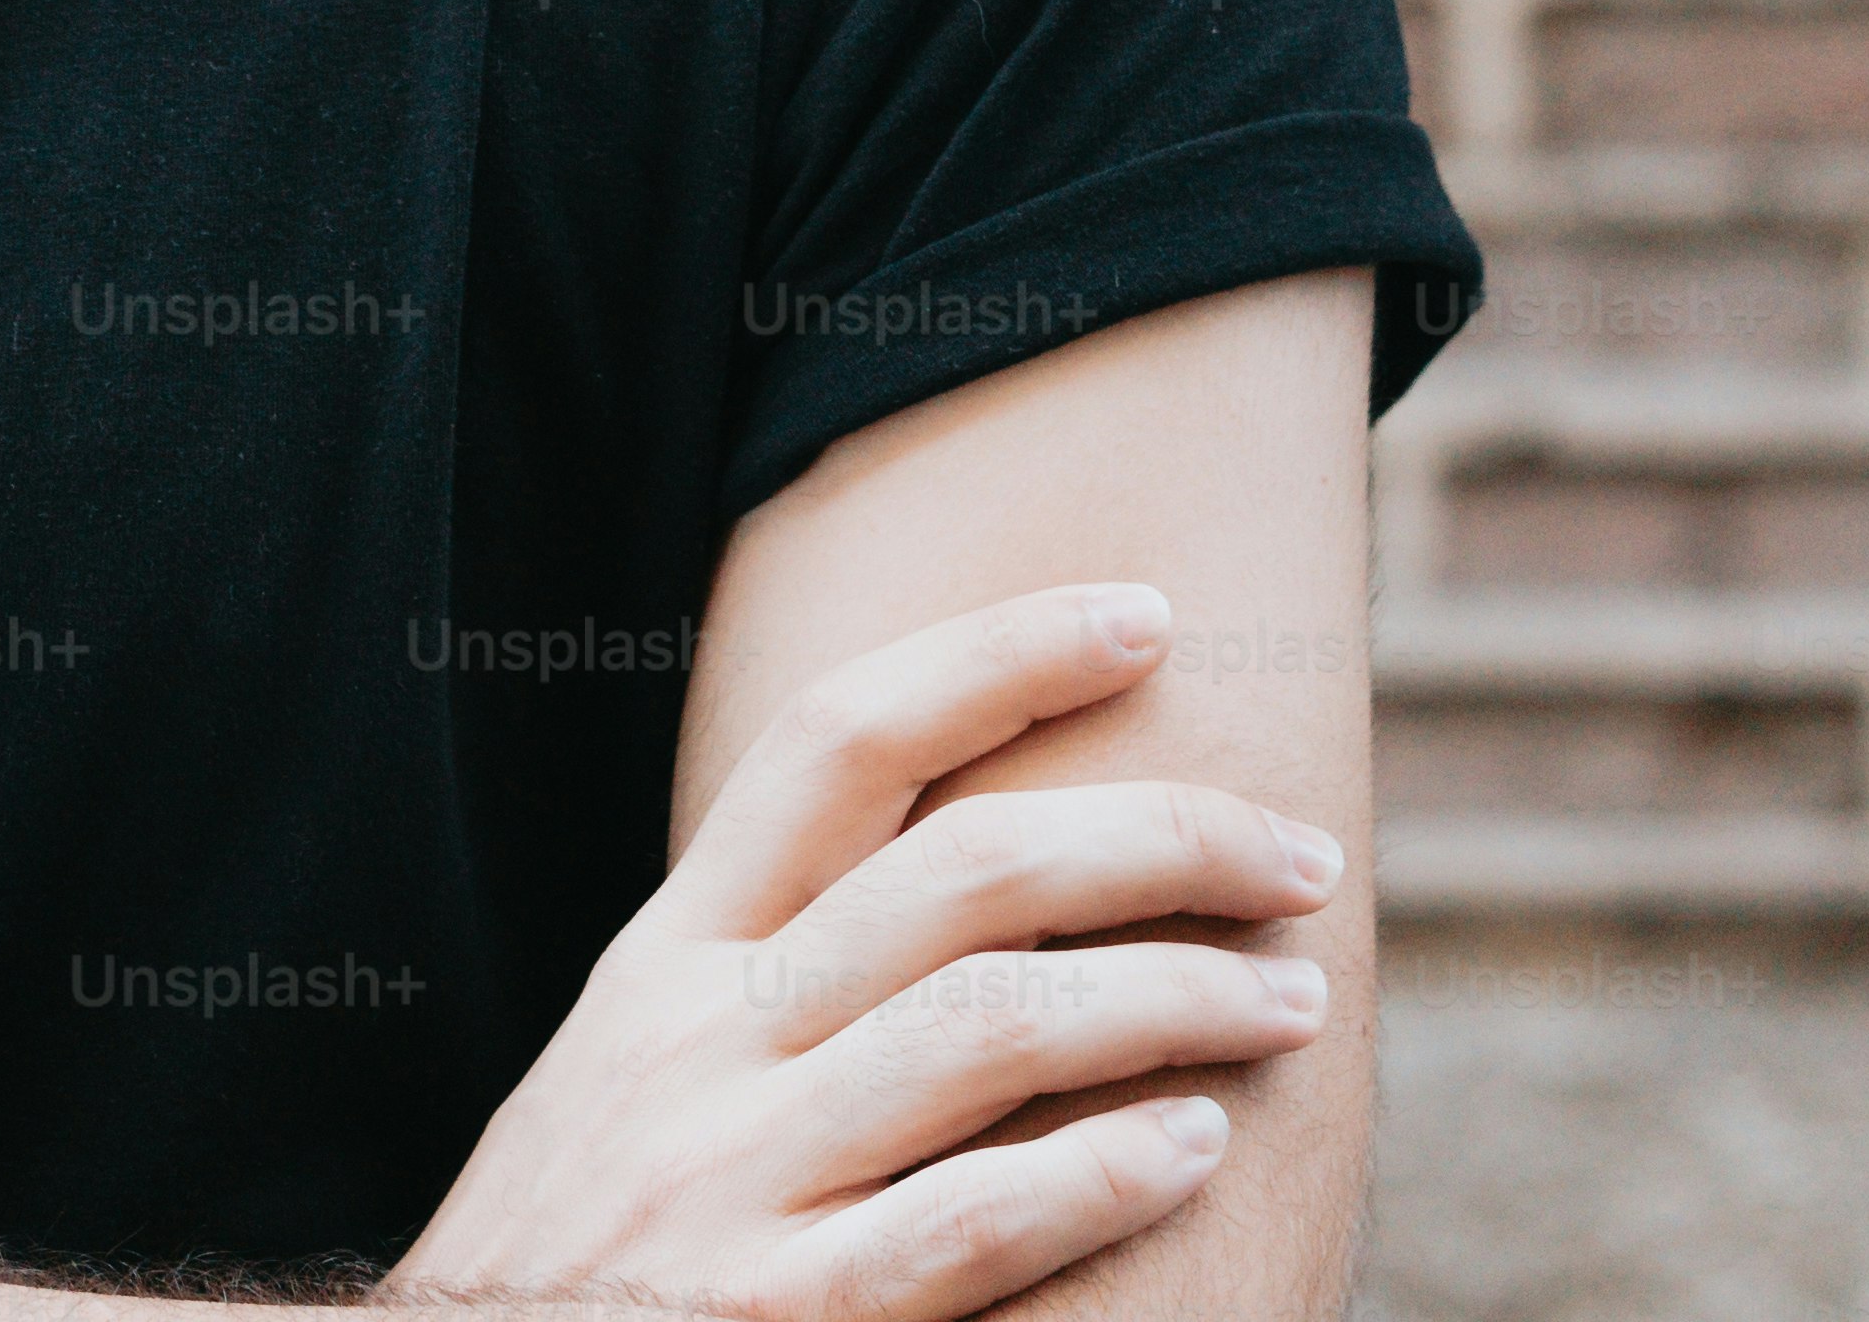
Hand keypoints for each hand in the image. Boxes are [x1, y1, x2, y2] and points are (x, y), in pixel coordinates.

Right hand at [378, 584, 1338, 1320]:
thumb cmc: (570, 1260)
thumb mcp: (622, 1079)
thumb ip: (755, 986)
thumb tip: (952, 891)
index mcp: (664, 963)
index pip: (837, 743)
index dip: (997, 658)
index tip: (1143, 616)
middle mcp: (697, 1044)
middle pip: (962, 873)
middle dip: (1161, 840)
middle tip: (1298, 858)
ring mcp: (729, 1182)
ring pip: (993, 1028)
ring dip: (1176, 997)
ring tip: (1293, 1002)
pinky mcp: (773, 1317)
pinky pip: (969, 1220)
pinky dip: (1099, 1176)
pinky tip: (1196, 1150)